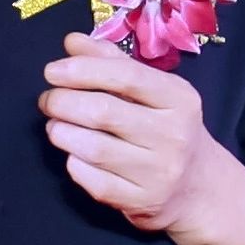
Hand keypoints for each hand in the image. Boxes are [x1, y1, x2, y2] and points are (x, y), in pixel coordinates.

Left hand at [38, 30, 229, 233]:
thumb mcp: (153, 90)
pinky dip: (74, 165)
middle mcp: (173, 135)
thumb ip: (112, 62)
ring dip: (62, 133)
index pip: (126, 76)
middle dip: (63, 102)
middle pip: (104, 112)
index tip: (52, 71)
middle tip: (47, 100)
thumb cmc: (167, 128)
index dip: (83, 70)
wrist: (198, 187)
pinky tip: (73, 154)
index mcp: (179, 99)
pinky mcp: (142, 202)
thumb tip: (71, 42)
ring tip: (55, 125)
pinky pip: (94, 182)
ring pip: (94, 149)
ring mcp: (159, 172)